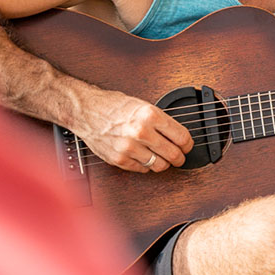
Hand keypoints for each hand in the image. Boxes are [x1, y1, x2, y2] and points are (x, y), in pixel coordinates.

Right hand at [74, 90, 193, 172]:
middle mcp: (141, 132)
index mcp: (151, 115)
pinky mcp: (119, 159)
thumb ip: (160, 120)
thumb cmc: (114, 106)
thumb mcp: (143, 105)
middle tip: (180, 157)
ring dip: (164, 163)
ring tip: (162, 158)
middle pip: (173, 154)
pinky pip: (142, 169)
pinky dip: (146, 166)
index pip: (181, 137)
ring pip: (159, 166)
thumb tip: (178, 135)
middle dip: (180, 158)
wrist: (87, 111)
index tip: (188, 146)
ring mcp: (130, 147)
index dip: (188, 144)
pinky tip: (144, 157)